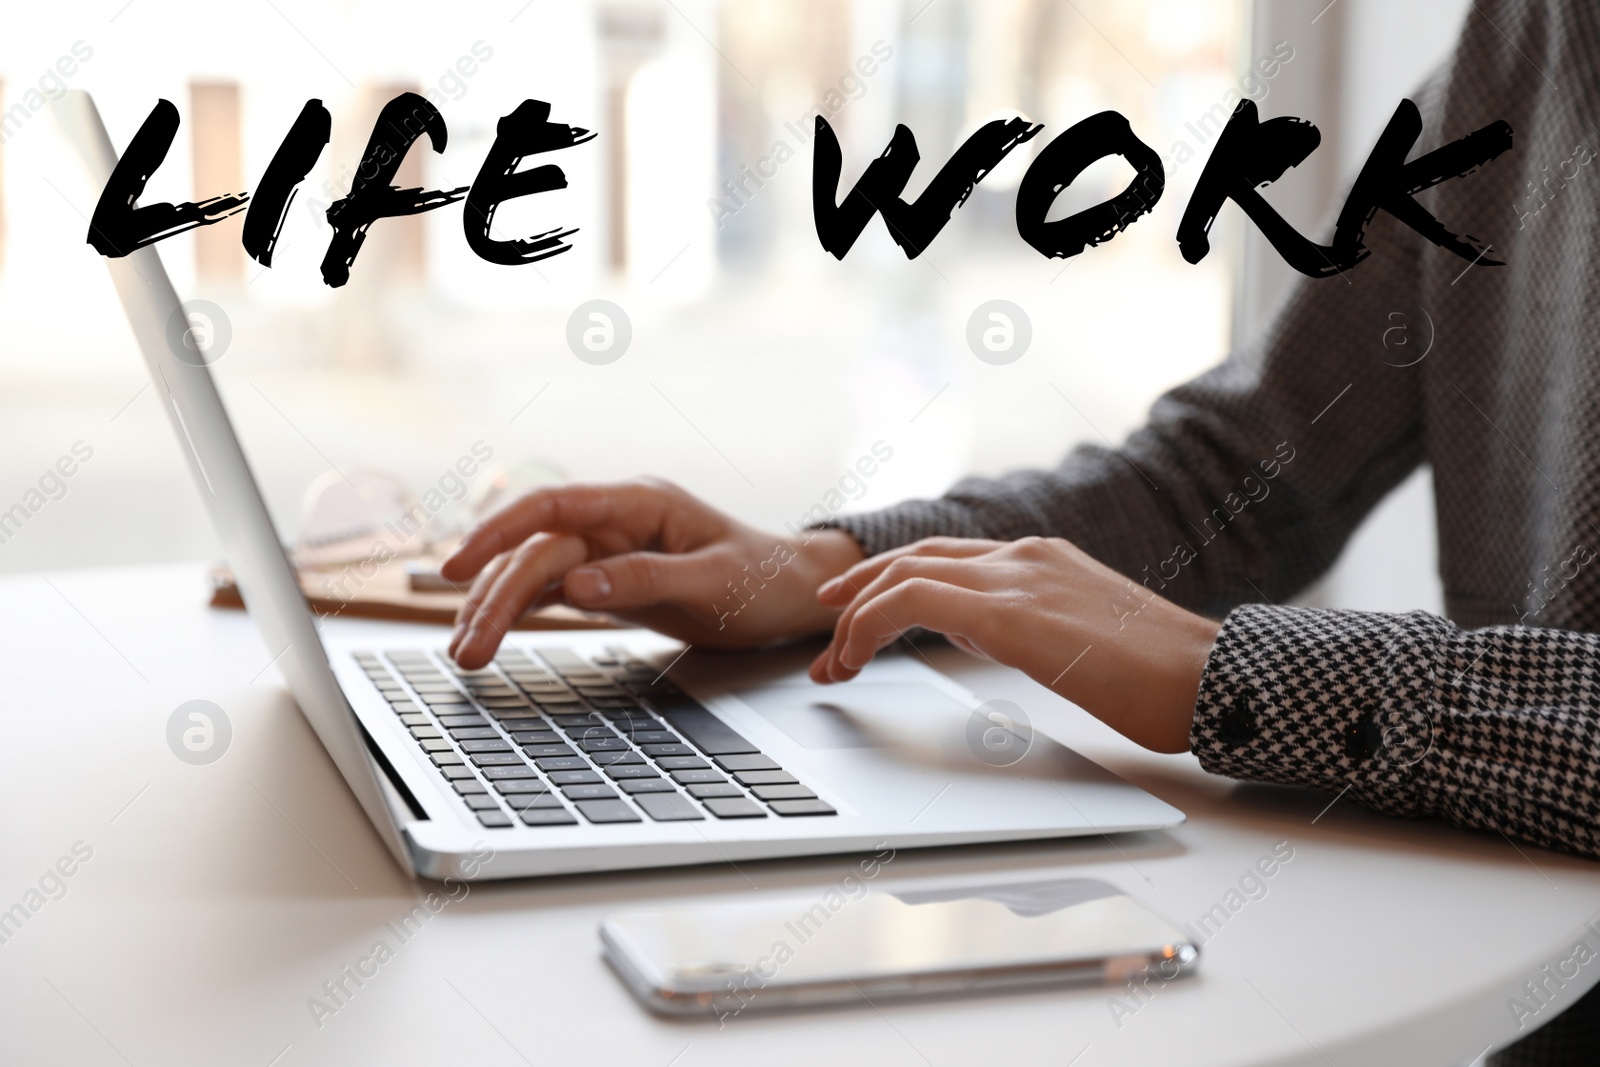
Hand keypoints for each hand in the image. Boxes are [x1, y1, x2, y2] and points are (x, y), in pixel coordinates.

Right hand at [440, 478, 863, 667]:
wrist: (790, 594)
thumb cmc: (762, 579)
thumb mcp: (713, 582)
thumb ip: (646, 580)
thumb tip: (578, 586)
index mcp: (640, 503)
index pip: (553, 507)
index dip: (499, 531)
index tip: (460, 566)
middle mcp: (615, 521)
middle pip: (536, 552)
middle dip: (494, 597)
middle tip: (466, 650)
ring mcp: (607, 550)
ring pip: (535, 574)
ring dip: (497, 610)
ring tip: (467, 654)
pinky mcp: (607, 581)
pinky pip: (550, 592)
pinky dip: (518, 614)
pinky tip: (488, 635)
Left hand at [809, 536, 1220, 752]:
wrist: (1213, 680)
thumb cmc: (1161, 676)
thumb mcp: (1079, 638)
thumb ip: (1024, 620)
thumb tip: (976, 630)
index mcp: (1042, 558)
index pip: (945, 556)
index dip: (890, 580)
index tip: (856, 614)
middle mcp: (1024, 555)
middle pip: (914, 558)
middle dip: (858, 594)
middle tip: (825, 628)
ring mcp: (1018, 577)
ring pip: (904, 575)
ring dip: (854, 619)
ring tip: (832, 663)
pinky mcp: (1012, 612)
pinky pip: (914, 602)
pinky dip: (869, 625)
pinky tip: (855, 659)